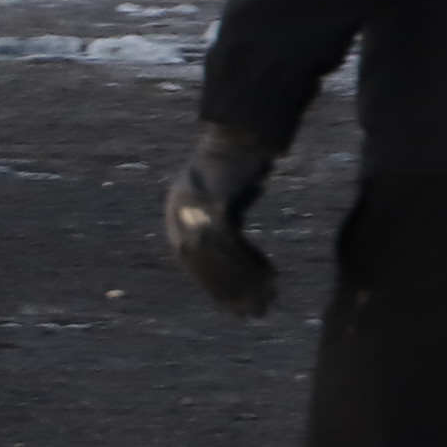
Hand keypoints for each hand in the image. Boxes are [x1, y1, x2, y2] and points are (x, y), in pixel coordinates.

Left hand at [165, 126, 279, 315]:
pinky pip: (233, 245)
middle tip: (253, 312)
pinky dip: (252, 263)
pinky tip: (272, 276)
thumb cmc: (234, 170)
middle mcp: (179, 214)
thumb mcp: (220, 203)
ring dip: (245, 283)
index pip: (190, 264)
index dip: (212, 289)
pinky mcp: (217, 204)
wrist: (238, 134)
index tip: (232, 309)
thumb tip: (229, 265)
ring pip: (220, 259)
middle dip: (229, 292)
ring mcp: (196, 209)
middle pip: (203, 265)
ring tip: (268, 299)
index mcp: (175, 216)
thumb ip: (219, 229)